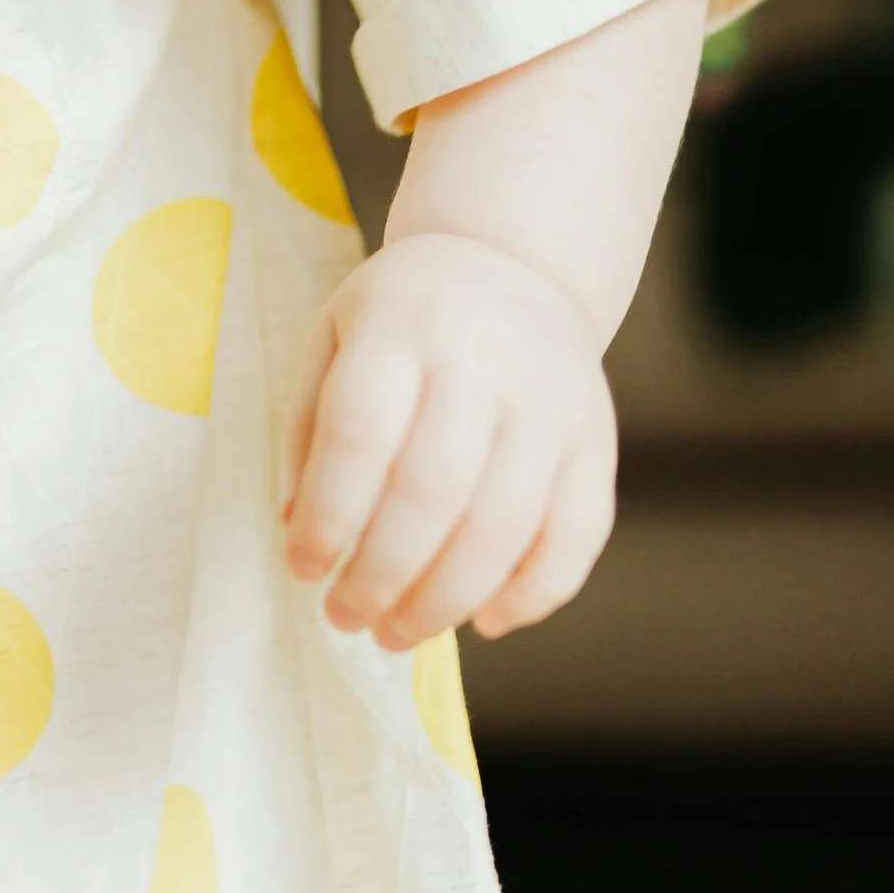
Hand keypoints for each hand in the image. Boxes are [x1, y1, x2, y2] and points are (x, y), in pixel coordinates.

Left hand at [280, 230, 618, 648]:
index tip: (303, 569)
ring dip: (445, 601)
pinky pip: (577, 536)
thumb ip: (310, 429)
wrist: (510, 259)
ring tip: (397, 632)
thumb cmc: (402, 315)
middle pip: (432, 493)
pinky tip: (484, 620)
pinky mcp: (597, 439)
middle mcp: (482, 358)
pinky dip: (533, 595)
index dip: (328, 517)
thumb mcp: (336, 335)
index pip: (361, 435)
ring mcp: (550, 401)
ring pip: (504, 527)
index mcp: (402, 323)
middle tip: (347, 618)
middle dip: (381, 576)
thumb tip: (297, 532)